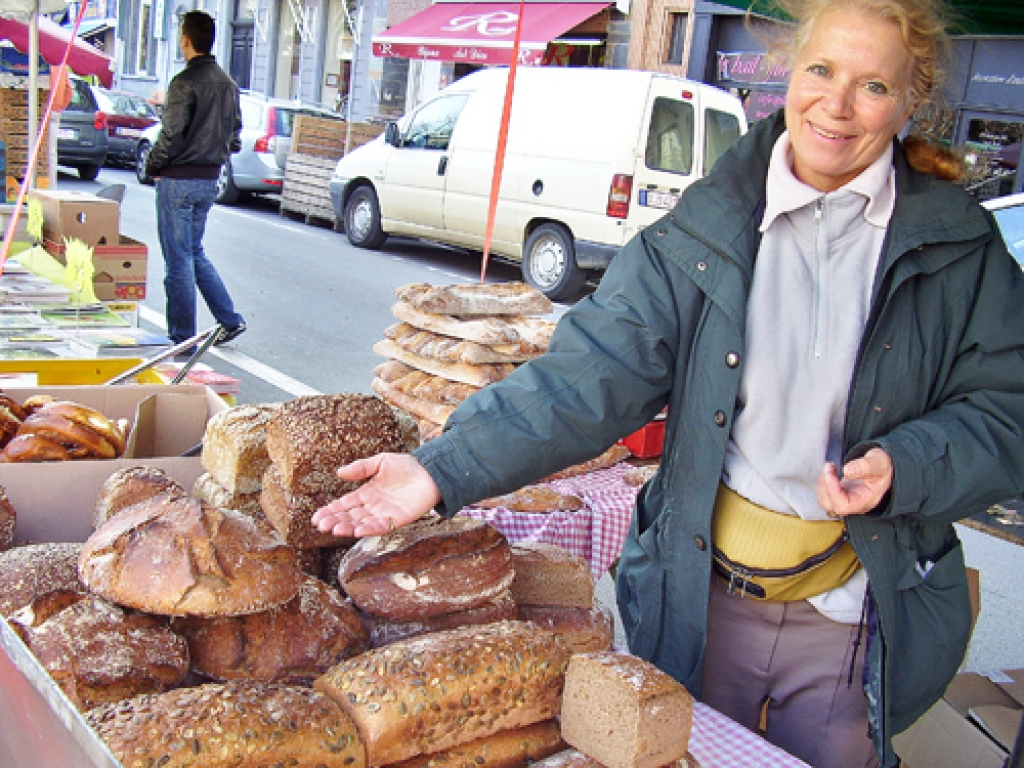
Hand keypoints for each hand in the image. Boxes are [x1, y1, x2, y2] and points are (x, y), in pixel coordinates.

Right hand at [312, 453, 440, 537]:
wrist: (430, 471)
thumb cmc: (407, 466)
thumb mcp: (380, 462)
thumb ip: (361, 468)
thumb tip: (339, 472)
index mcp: (367, 493)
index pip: (345, 505)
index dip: (331, 511)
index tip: (316, 518)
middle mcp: (374, 506)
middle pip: (350, 516)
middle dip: (335, 521)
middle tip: (320, 526)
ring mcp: (385, 514)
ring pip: (362, 523)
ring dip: (348, 527)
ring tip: (333, 529)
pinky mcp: (398, 519)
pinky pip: (381, 527)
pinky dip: (369, 529)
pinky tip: (356, 530)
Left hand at [817, 447, 892, 516]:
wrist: (882, 467)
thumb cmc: (881, 467)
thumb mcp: (879, 462)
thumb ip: (865, 466)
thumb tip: (847, 471)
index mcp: (866, 501)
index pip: (844, 505)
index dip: (833, 491)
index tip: (830, 472)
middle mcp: (854, 504)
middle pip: (831, 505)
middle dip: (825, 485)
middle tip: (829, 466)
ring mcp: (845, 500)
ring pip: (825, 500)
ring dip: (822, 483)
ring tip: (830, 467)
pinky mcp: (838, 494)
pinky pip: (825, 494)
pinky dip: (823, 482)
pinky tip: (830, 470)